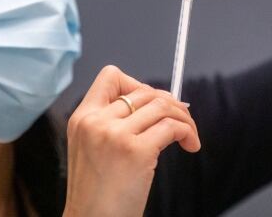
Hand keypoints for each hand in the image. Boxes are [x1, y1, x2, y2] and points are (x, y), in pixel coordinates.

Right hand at [63, 66, 200, 216]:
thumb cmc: (96, 195)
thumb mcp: (91, 149)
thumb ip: (112, 124)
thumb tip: (158, 103)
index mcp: (81, 118)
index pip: (110, 76)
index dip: (137, 83)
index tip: (152, 102)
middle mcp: (96, 121)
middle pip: (144, 91)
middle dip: (169, 103)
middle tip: (180, 119)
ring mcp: (116, 135)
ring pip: (162, 105)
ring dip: (184, 118)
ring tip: (188, 135)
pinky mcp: (136, 152)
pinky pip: (173, 127)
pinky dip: (188, 133)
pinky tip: (189, 145)